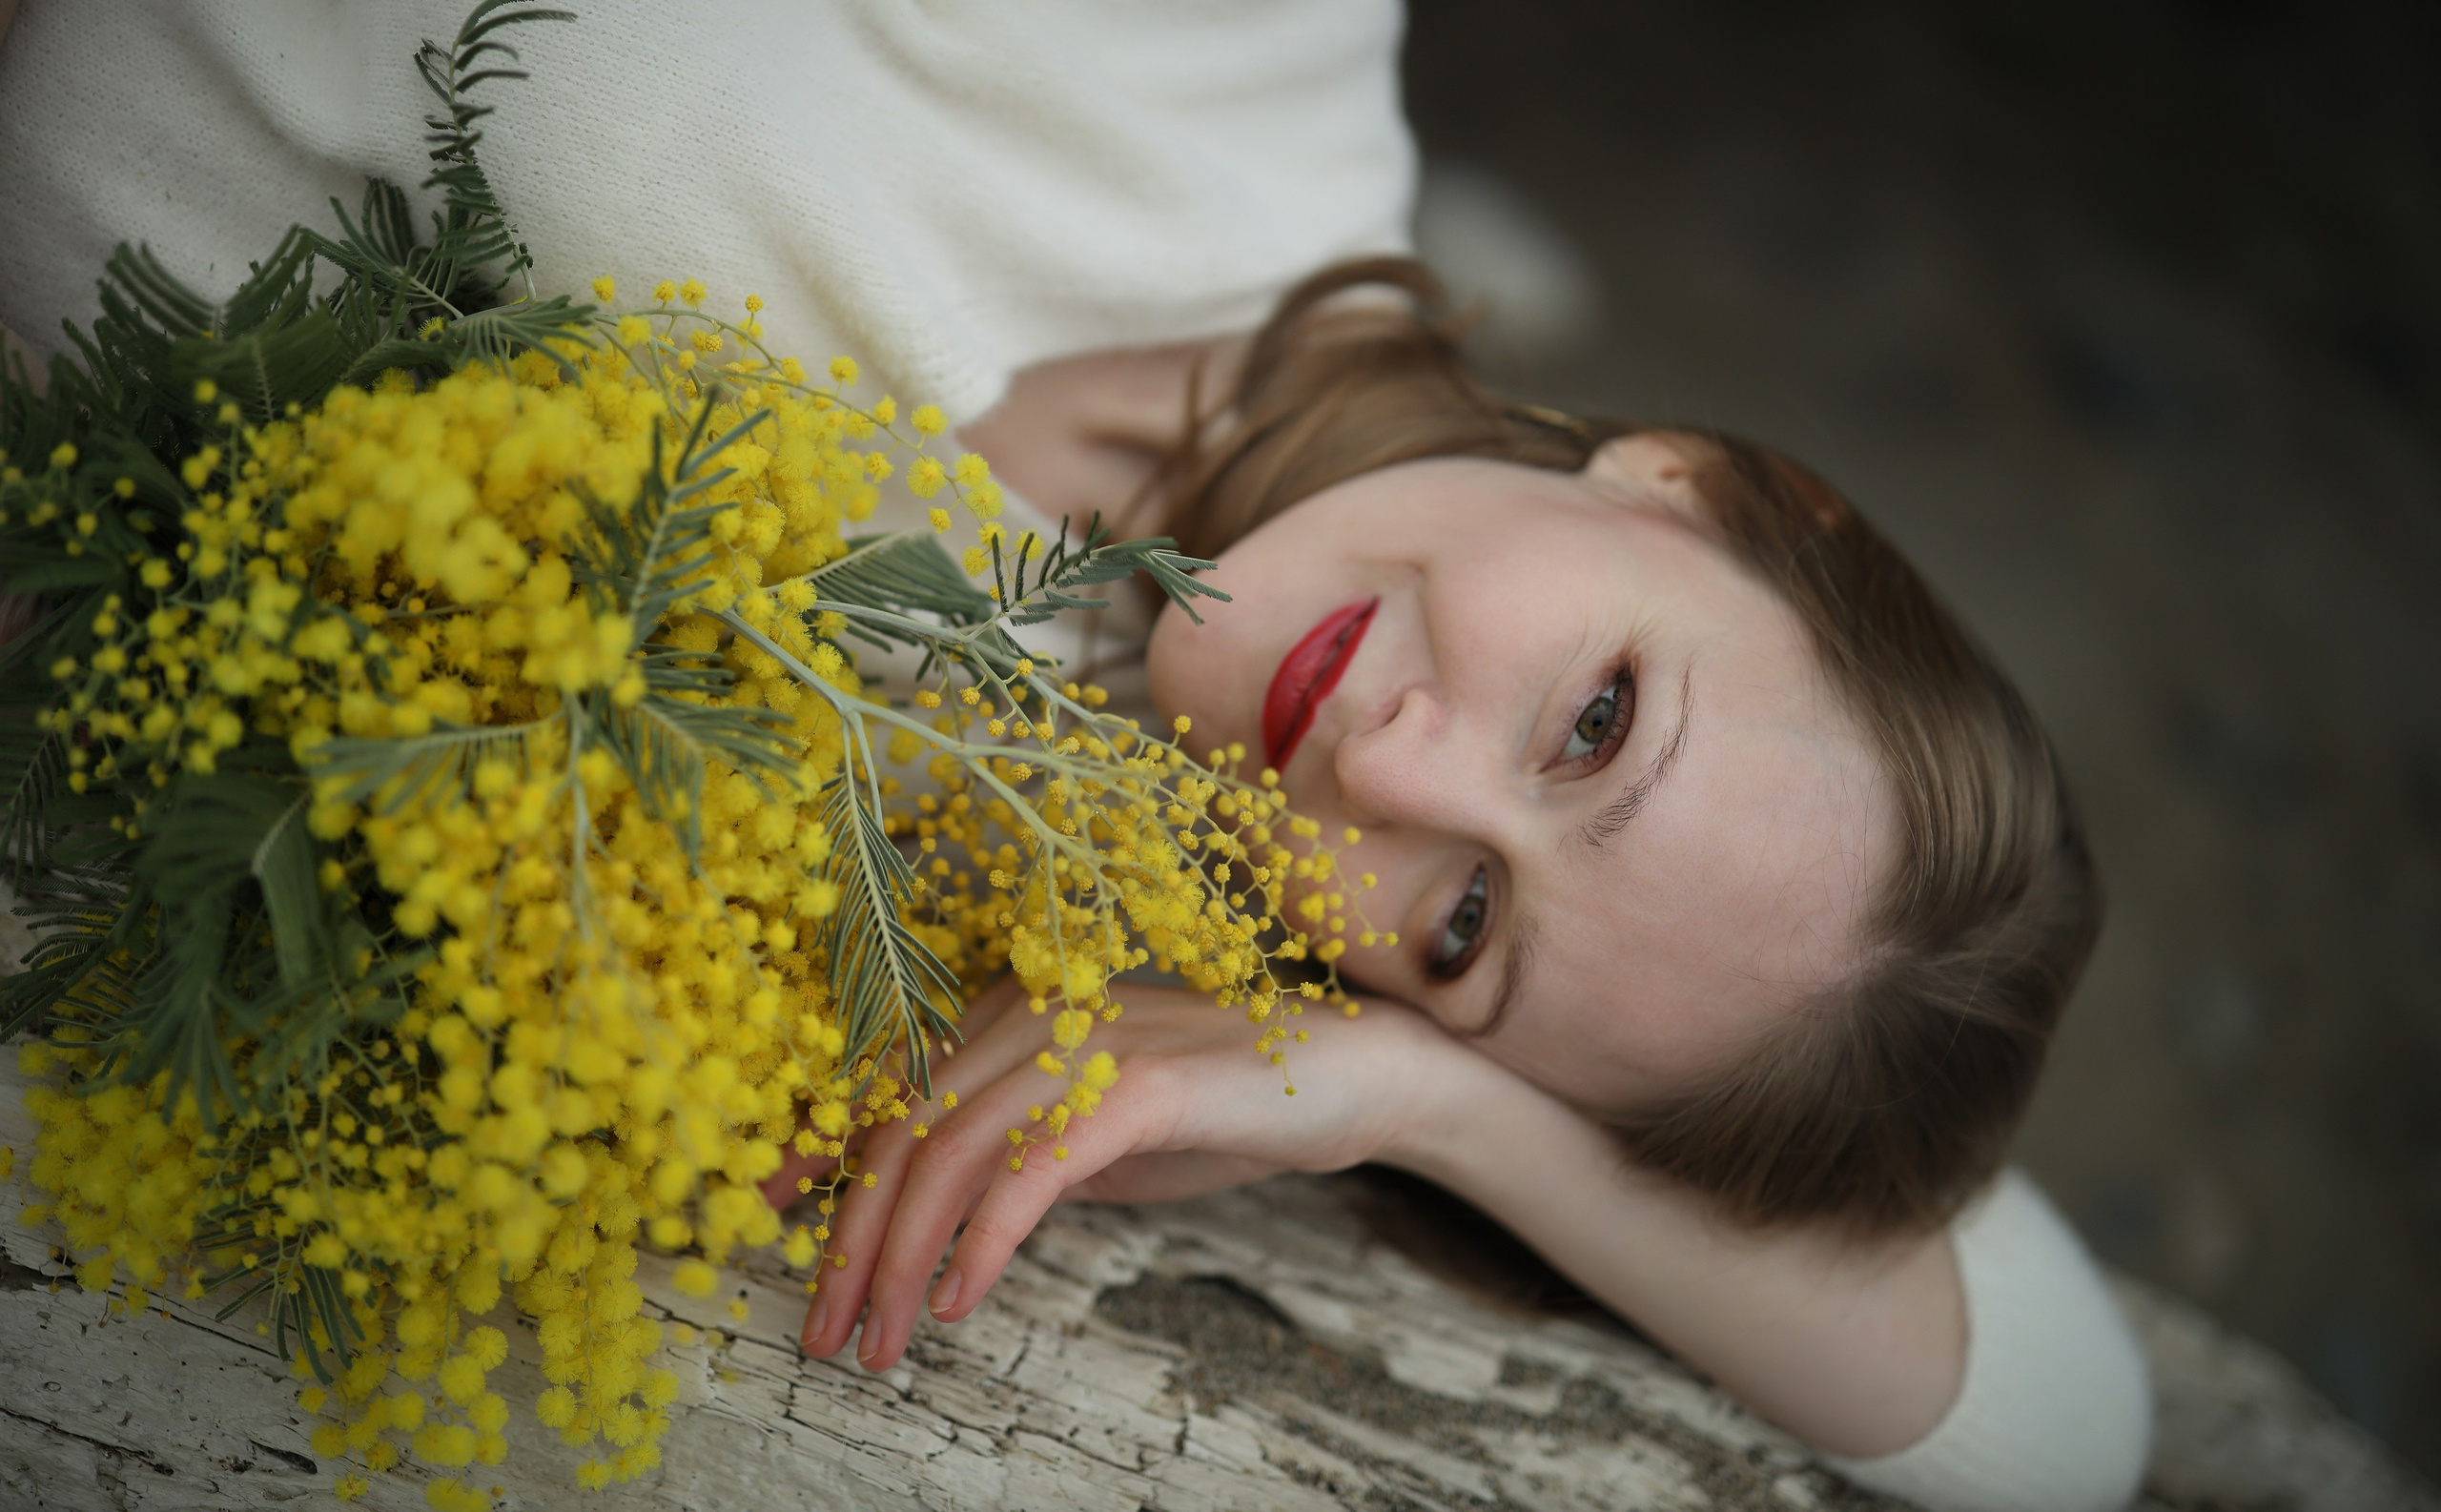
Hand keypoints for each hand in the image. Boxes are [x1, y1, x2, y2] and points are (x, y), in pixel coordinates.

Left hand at [797, 983, 1457, 1369]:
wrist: (1355, 1076)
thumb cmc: (1220, 1107)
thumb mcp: (1090, 1131)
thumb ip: (1011, 1149)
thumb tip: (926, 1211)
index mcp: (1011, 1007)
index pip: (886, 1083)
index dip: (814, 1155)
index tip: (761, 1220)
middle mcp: (1033, 1008)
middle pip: (902, 1125)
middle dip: (848, 1236)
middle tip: (823, 1327)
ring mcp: (1086, 1039)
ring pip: (950, 1151)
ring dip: (901, 1258)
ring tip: (880, 1340)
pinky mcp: (1137, 1084)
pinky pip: (1030, 1170)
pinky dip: (982, 1241)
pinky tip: (960, 1299)